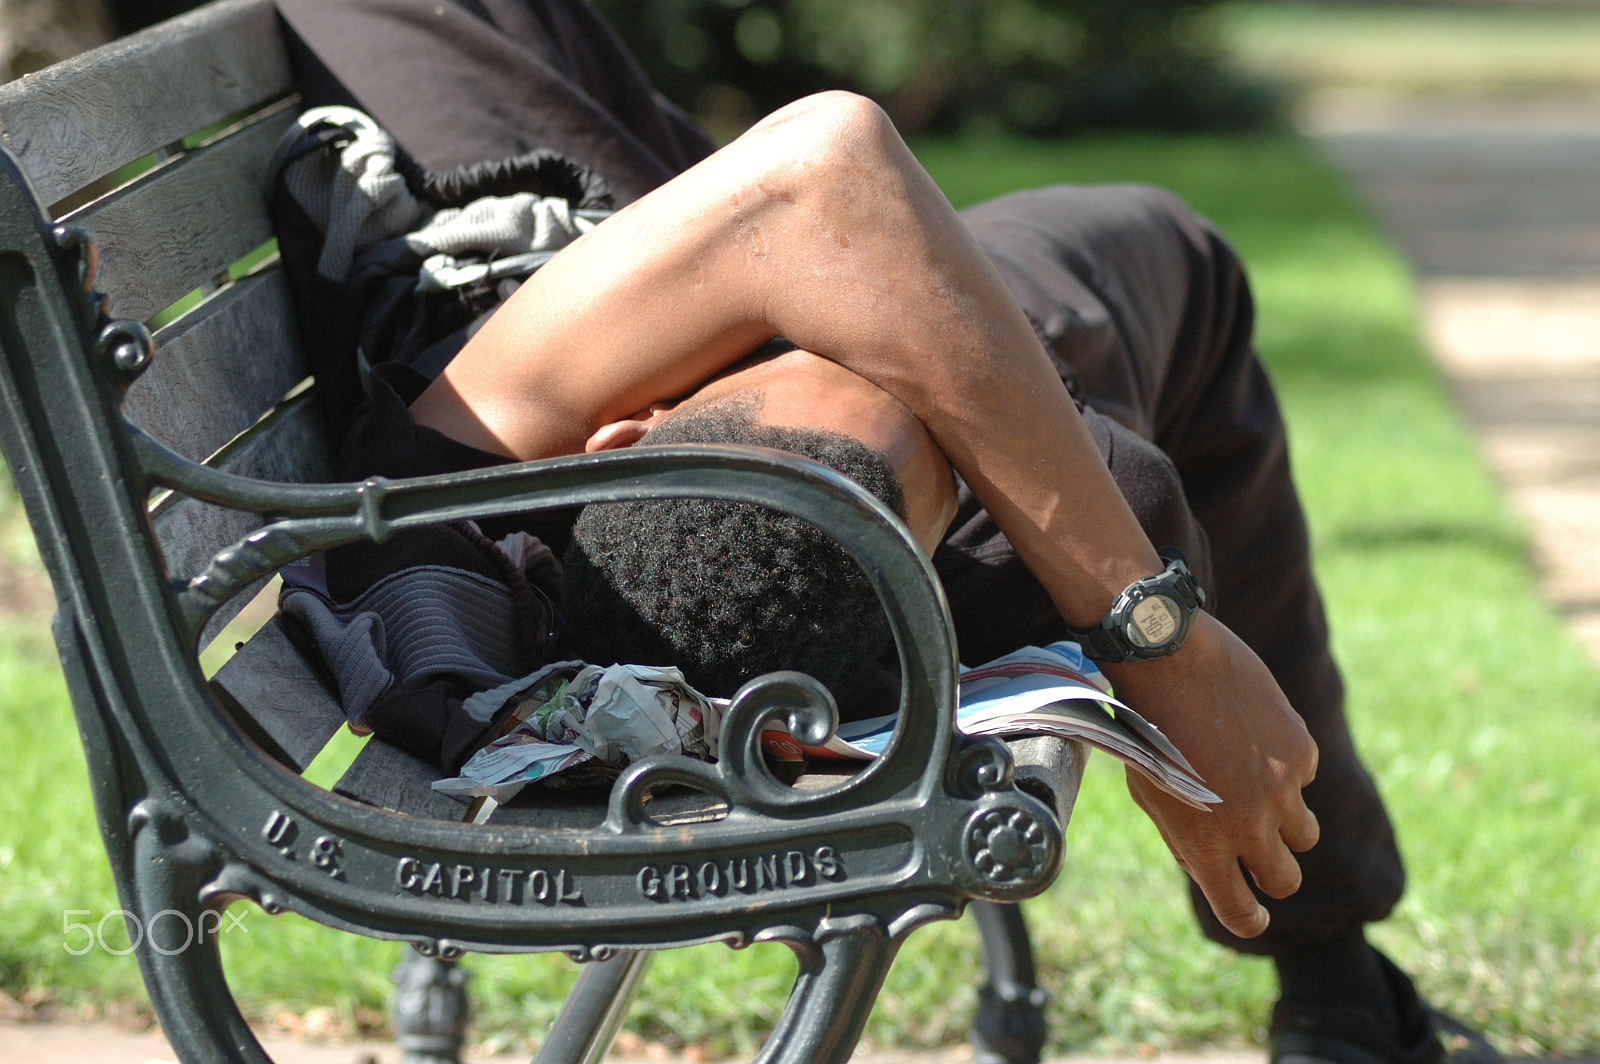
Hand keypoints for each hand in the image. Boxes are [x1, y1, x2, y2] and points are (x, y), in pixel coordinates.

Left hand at [1102, 612, 1319, 938]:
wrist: (1168, 657)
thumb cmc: (1145, 725)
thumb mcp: (1150, 792)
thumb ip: (1186, 837)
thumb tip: (1215, 867)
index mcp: (1205, 844)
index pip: (1240, 912)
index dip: (1248, 919)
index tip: (1253, 914)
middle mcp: (1250, 825)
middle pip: (1285, 881)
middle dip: (1273, 875)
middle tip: (1260, 858)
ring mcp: (1282, 789)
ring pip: (1305, 834)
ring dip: (1286, 824)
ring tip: (1256, 791)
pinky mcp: (1301, 752)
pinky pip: (1303, 778)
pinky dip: (1284, 768)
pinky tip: (1251, 736)